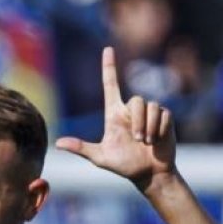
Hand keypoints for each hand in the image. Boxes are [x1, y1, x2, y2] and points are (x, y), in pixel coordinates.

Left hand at [56, 47, 175, 190]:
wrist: (150, 174)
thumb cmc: (124, 165)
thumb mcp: (101, 158)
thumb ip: (81, 148)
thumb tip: (58, 144)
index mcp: (114, 113)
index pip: (111, 84)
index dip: (109, 67)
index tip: (108, 49)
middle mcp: (131, 110)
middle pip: (136, 100)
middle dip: (138, 121)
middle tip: (139, 140)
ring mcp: (149, 113)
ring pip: (151, 106)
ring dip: (148, 126)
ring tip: (147, 142)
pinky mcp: (164, 117)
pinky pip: (163, 114)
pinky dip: (159, 129)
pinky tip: (157, 140)